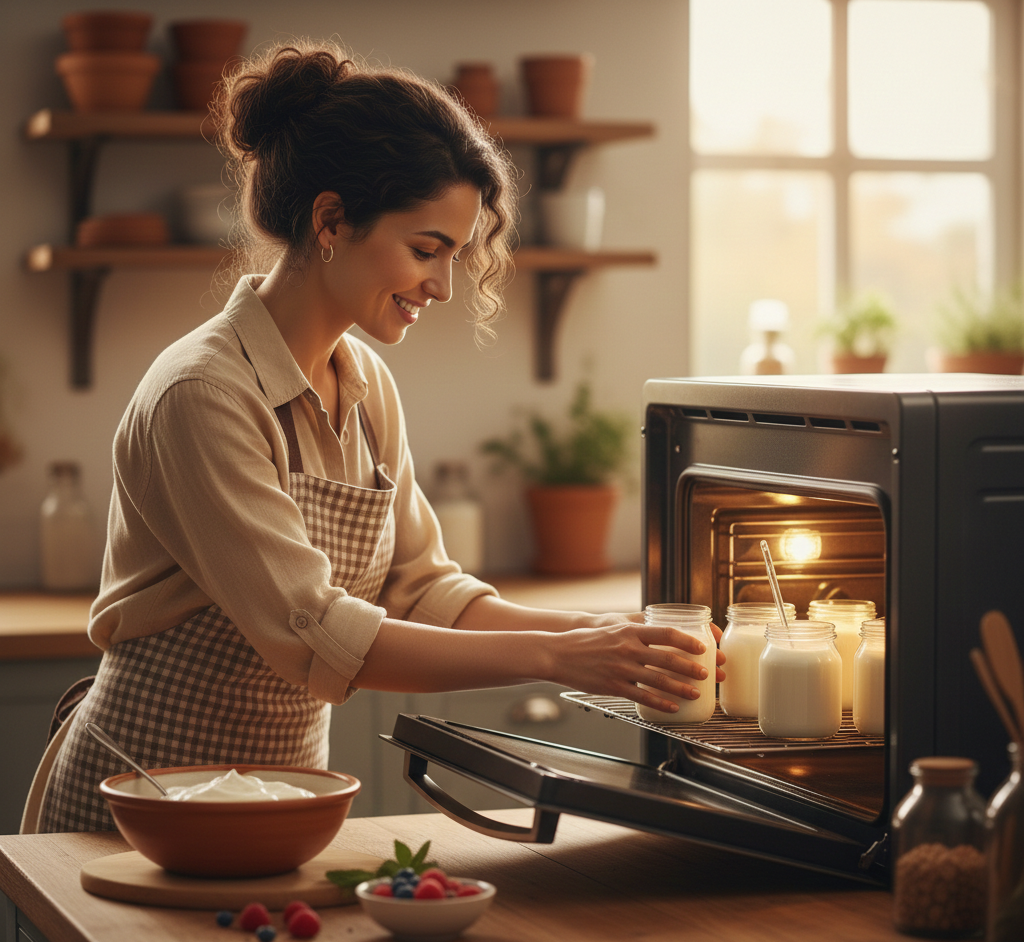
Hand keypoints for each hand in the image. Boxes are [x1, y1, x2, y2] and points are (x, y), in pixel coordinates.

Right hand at [549, 620, 725, 713]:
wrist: (558, 653)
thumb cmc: (586, 640)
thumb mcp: (612, 627)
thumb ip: (635, 629)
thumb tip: (658, 628)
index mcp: (629, 631)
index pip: (666, 633)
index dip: (688, 641)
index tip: (703, 647)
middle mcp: (627, 648)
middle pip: (668, 659)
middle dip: (692, 667)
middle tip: (707, 673)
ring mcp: (621, 668)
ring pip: (659, 680)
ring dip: (681, 688)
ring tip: (695, 692)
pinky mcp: (613, 686)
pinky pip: (642, 696)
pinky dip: (660, 702)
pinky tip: (672, 707)